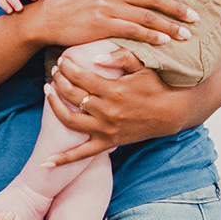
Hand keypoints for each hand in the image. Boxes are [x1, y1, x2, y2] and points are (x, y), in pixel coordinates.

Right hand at [28, 0, 196, 47]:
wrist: (45, 18)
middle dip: (177, 6)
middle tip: (196, 16)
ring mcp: (108, 8)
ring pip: (147, 16)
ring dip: (170, 25)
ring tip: (186, 34)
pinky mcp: (103, 25)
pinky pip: (134, 31)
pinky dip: (152, 37)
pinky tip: (165, 42)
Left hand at [42, 47, 185, 164]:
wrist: (173, 113)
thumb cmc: (156, 86)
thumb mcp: (142, 66)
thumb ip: (120, 57)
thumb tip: (94, 58)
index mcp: (114, 91)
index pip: (80, 77)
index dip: (67, 67)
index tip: (62, 60)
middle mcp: (107, 112)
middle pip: (72, 95)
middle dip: (59, 80)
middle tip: (55, 71)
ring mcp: (106, 129)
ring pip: (69, 120)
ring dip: (54, 105)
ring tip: (48, 91)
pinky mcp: (108, 142)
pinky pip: (82, 154)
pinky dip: (64, 159)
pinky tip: (47, 162)